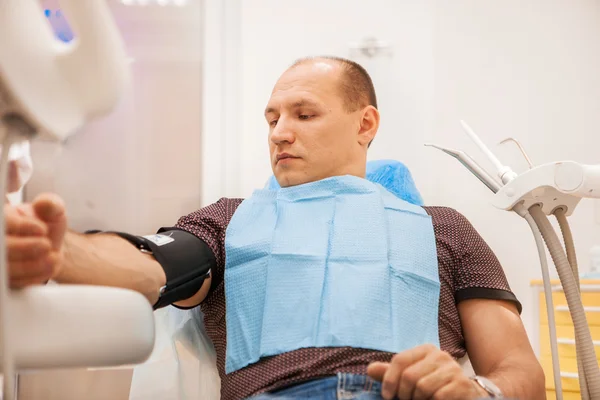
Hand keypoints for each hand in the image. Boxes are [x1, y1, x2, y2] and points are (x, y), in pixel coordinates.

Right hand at [6, 193, 66, 287]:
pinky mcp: (6, 278)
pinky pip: (15, 282)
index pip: (5, 223)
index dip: (23, 227)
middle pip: (3, 247)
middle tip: (47, 245)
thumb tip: (44, 203)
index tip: (43, 229)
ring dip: (32, 265)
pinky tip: (48, 268)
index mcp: (3, 218)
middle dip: (26, 247)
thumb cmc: (45, 226)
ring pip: (7, 268)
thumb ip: (51, 204)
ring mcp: (1, 261)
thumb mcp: (53, 211)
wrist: (48, 247)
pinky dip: (33, 277)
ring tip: (53, 258)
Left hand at [367, 344, 487, 399]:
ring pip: (422, 387)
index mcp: (426, 350)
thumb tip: (369, 369)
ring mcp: (453, 369)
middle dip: (404, 394)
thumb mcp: (412, 376)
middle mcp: (440, 355)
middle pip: (410, 376)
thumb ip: (391, 373)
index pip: (400, 360)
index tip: (386, 395)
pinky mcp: (462, 384)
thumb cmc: (435, 384)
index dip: (389, 379)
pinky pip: (438, 396)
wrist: (468, 394)